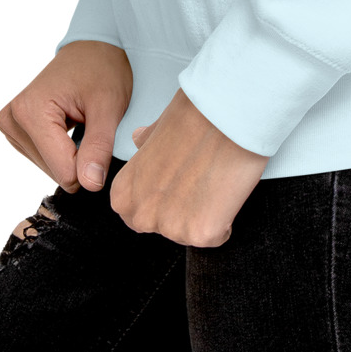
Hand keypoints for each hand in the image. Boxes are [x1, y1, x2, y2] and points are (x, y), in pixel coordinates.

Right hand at [0, 39, 131, 192]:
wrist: (92, 48)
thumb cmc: (102, 70)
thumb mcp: (109, 107)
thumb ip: (99, 148)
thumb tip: (90, 186)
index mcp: (30, 111)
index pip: (64, 171)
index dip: (91, 162)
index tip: (101, 134)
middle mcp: (12, 119)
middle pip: (56, 172)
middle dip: (80, 156)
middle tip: (91, 123)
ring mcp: (10, 126)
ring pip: (51, 169)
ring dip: (72, 152)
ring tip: (80, 121)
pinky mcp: (14, 131)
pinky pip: (45, 160)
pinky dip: (63, 149)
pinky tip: (69, 125)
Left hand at [109, 87, 267, 246]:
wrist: (226, 116)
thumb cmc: (194, 116)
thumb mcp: (159, 127)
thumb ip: (146, 143)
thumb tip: (139, 138)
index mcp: (124, 193)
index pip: (136, 213)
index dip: (160, 197)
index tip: (174, 181)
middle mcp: (142, 215)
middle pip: (162, 228)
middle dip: (179, 210)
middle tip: (197, 180)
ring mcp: (171, 228)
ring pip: (189, 233)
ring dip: (203, 214)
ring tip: (212, 180)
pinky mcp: (201, 234)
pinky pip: (216, 236)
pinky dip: (225, 219)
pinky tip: (225, 191)